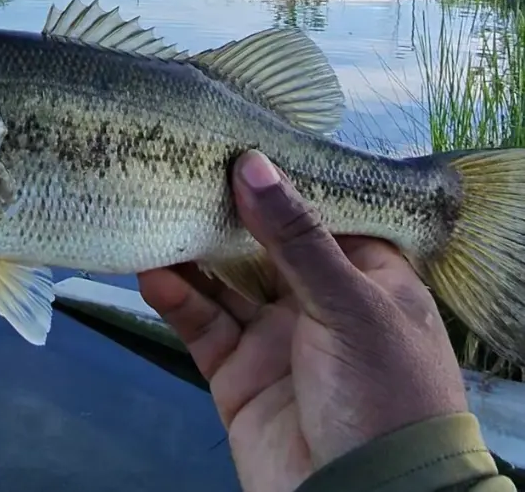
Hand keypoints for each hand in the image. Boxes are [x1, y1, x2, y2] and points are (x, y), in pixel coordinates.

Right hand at [137, 150, 467, 491]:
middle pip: (264, 244)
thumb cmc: (384, 397)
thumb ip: (296, 236)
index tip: (236, 139)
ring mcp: (276, 339)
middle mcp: (320, 303)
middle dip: (226, 210)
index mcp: (368, 281)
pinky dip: (175, 297)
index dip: (282, 180)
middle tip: (181, 165)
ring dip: (190, 250)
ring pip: (224, 280)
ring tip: (155, 207)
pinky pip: (201, 323)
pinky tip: (151, 270)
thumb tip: (253, 165)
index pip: (321, 215)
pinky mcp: (237, 374)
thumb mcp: (351, 306)